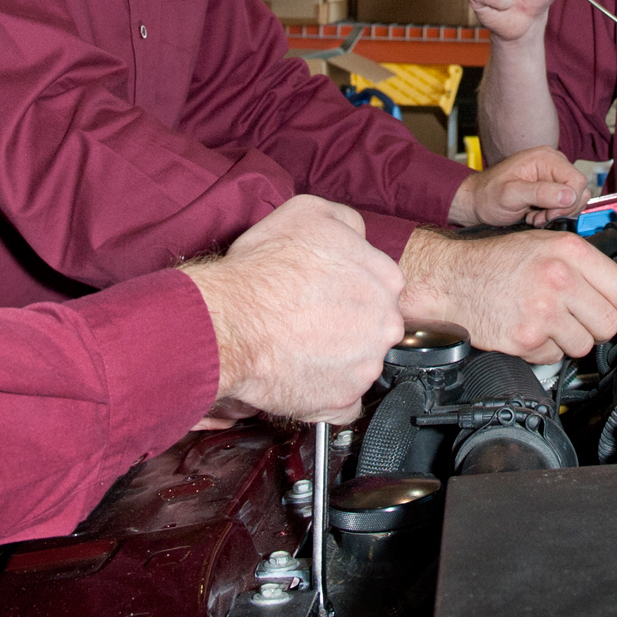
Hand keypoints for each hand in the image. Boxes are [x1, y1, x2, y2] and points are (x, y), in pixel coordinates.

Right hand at [182, 194, 404, 423]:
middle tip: (310, 320)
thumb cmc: (265, 267)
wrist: (231, 320)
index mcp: (385, 278)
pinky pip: (343, 404)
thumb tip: (357, 236)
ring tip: (298, 346)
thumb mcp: (310, 212)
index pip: (379, 286)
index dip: (349, 287)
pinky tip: (303, 376)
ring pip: (358, 364)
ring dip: (335, 359)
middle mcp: (385, 324)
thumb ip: (348, 222)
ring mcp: (366, 367)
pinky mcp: (341, 402)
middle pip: (373, 326)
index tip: (327, 292)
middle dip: (347, 325)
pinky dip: (325, 396)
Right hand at [402, 227, 616, 361]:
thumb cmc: (500, 261)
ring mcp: (544, 310)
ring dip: (570, 339)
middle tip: (581, 320)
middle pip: (608, 323)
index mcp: (569, 252)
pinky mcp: (527, 338)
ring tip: (548, 318)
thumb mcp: (546, 244)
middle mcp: (560, 279)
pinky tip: (530, 327)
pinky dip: (546, 348)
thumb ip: (584, 266)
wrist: (455, 277)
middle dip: (598, 328)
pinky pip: (555, 356)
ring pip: (584, 344)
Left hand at [450, 146, 586, 230]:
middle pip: (579, 191)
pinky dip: (553, 215)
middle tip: (538, 217)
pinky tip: (536, 215)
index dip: (567, 203)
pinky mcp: (552, 188)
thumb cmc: (489, 195)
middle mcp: (554, 163)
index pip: (577, 181)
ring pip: (575, 200)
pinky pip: (566, 205)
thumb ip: (540, 193)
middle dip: (561, 210)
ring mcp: (554, 176)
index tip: (548, 215)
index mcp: (546, 158)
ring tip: (535, 217)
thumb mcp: (510, 195)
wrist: (479, 201)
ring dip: (557, 214)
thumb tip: (569, 195)